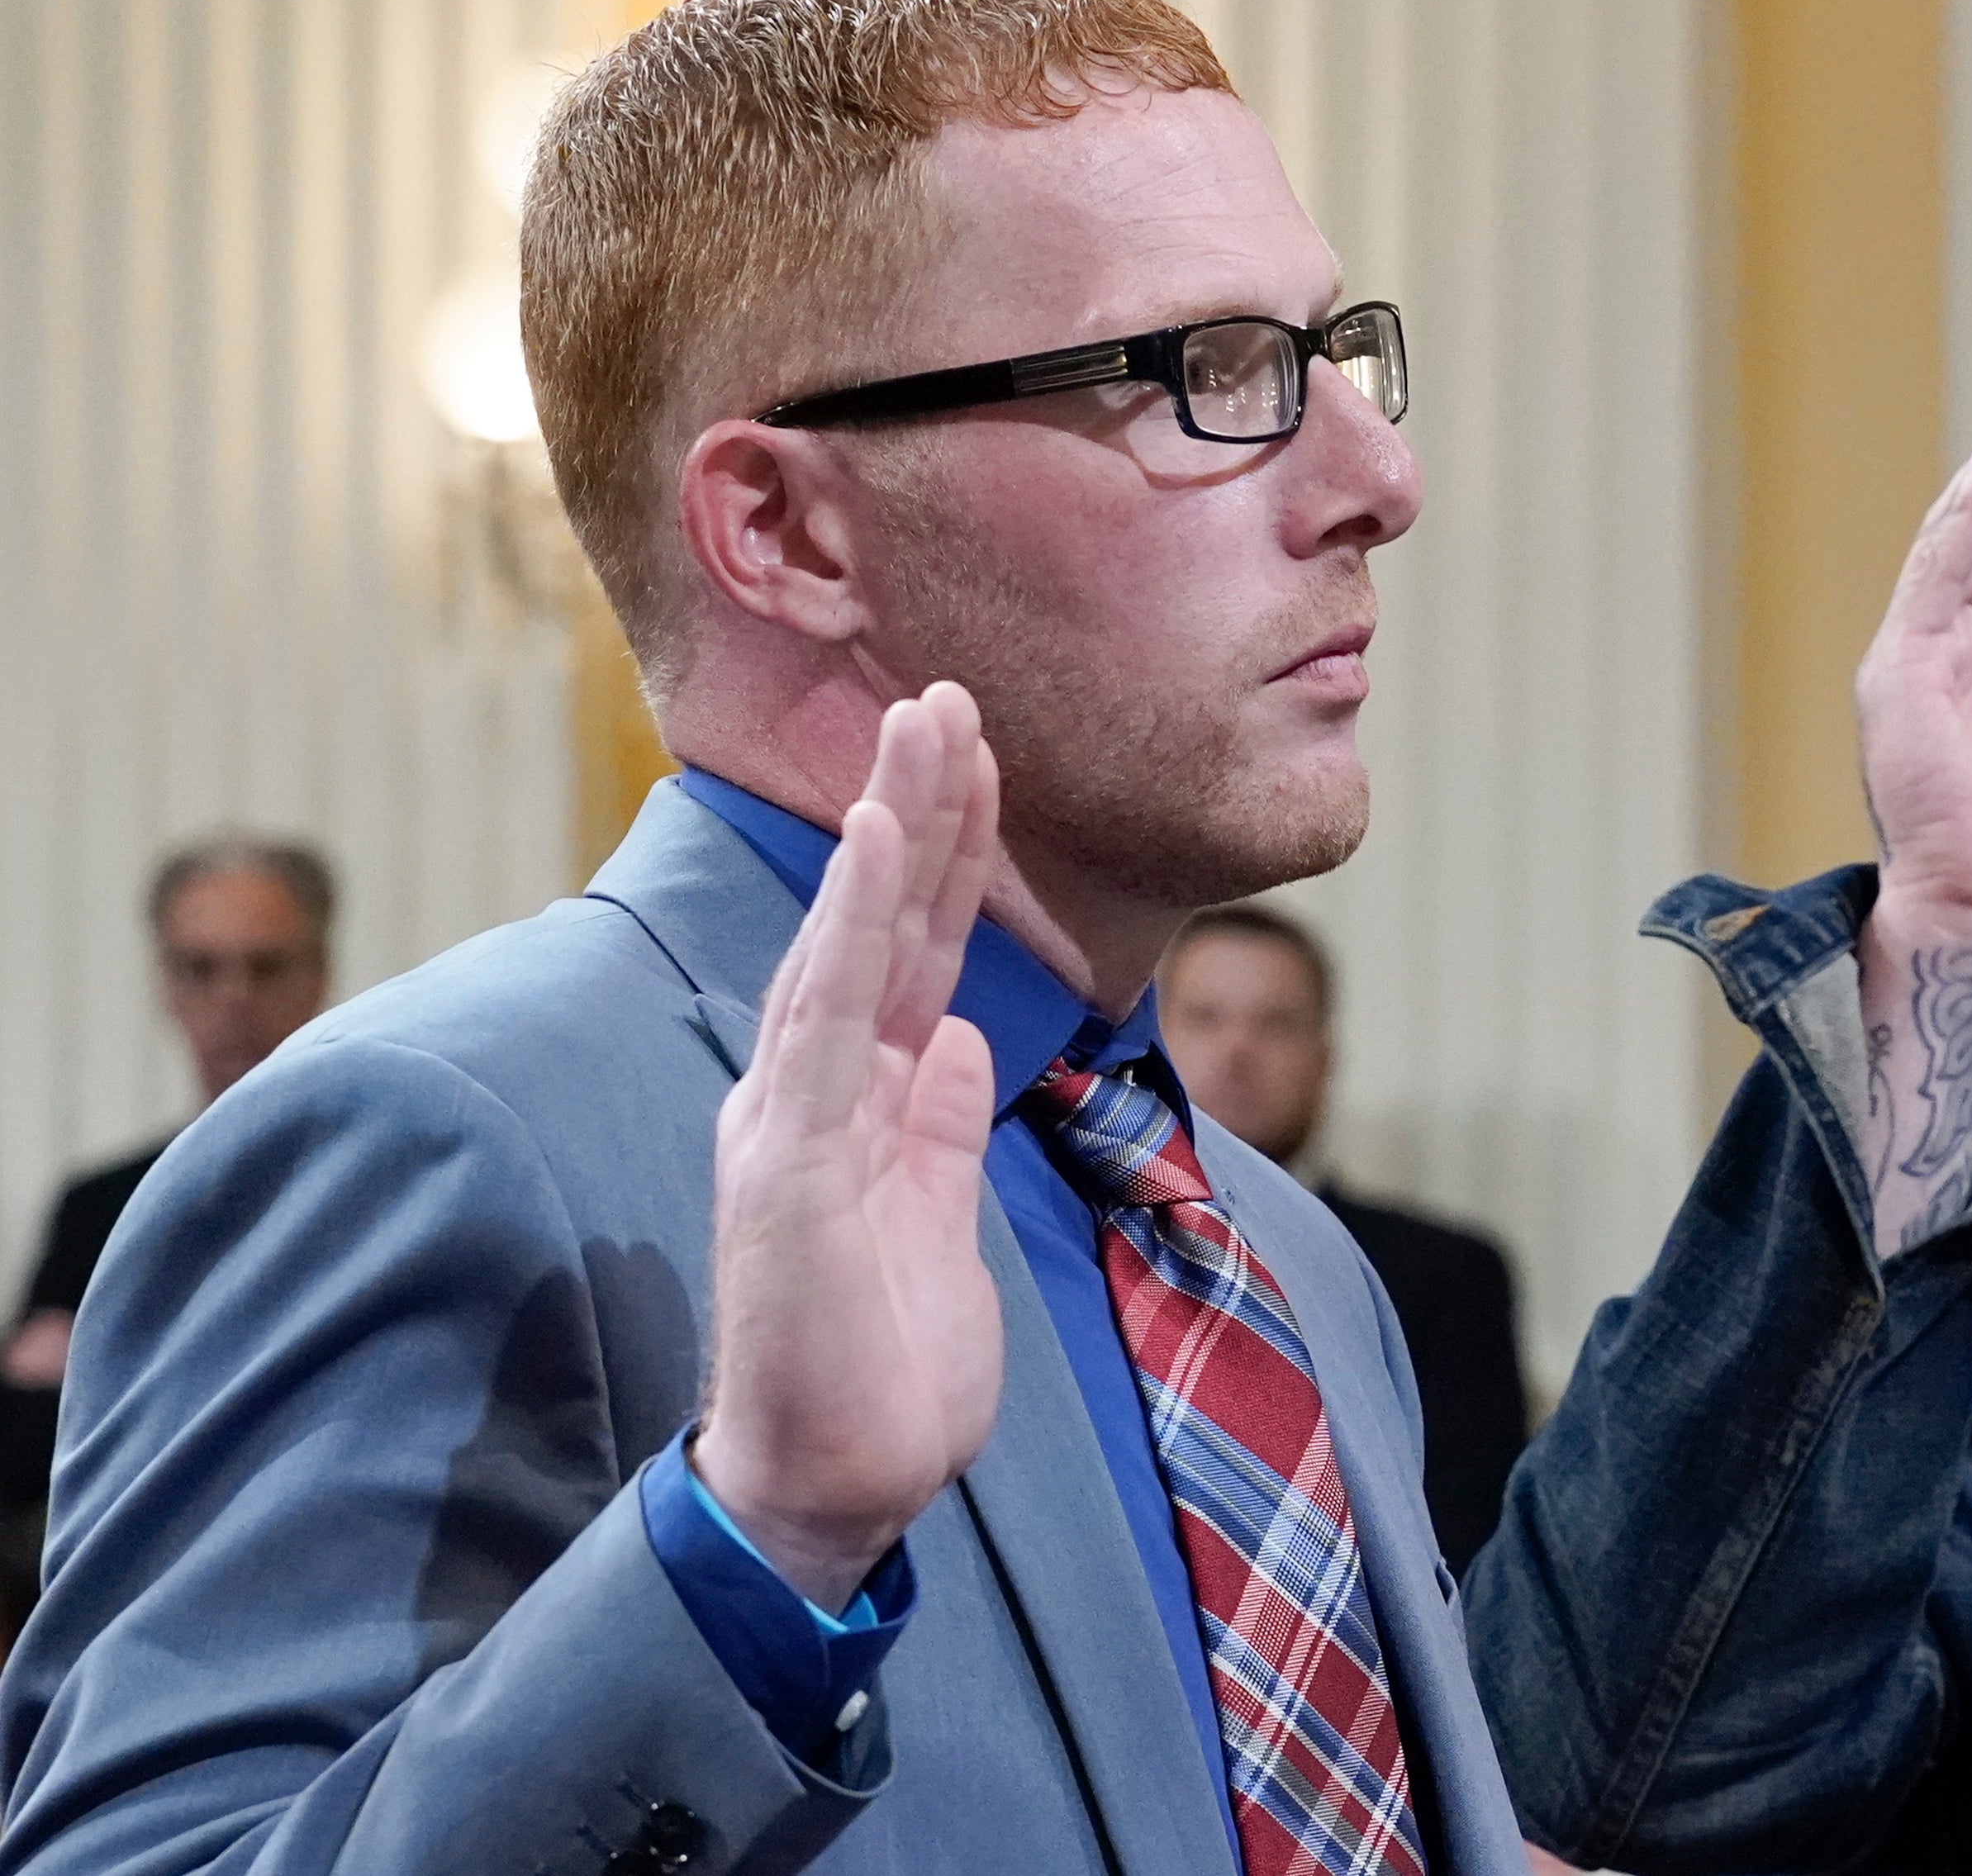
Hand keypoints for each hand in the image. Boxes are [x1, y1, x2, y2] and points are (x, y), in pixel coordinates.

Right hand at [691, 683, 1004, 1609]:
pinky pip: (828, 1015)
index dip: (945, 856)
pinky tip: (873, 839)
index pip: (912, 953)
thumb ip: (943, 1130)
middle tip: (951, 693)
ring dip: (890, 827)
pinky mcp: (786, 1155)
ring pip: (850, 938)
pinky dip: (850, 922)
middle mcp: (818, 1088)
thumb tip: (967, 1042)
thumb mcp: (941, 1221)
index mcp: (862, 1101)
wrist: (832, 1486)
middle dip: (920, 805)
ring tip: (922, 722)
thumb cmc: (886, 1368)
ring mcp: (794, 1113)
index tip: (977, 758)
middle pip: (880, 922)